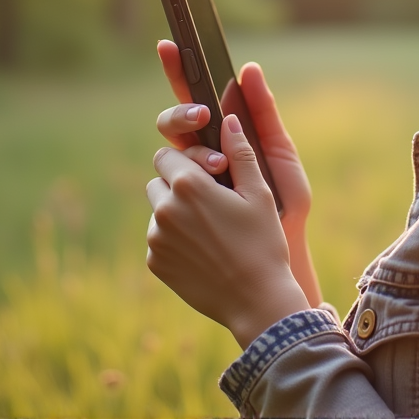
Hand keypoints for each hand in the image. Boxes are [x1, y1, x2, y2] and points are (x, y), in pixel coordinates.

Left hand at [155, 40, 321, 304]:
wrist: (257, 300)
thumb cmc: (264, 242)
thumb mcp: (259, 193)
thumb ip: (240, 152)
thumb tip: (228, 118)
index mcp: (188, 185)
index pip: (166, 154)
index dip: (187, 160)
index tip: (209, 172)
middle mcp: (164, 209)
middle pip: (158, 180)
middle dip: (179, 184)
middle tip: (211, 201)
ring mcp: (155, 239)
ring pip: (158, 210)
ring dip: (176, 212)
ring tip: (210, 229)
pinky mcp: (155, 263)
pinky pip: (158, 239)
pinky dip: (175, 240)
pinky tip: (205, 251)